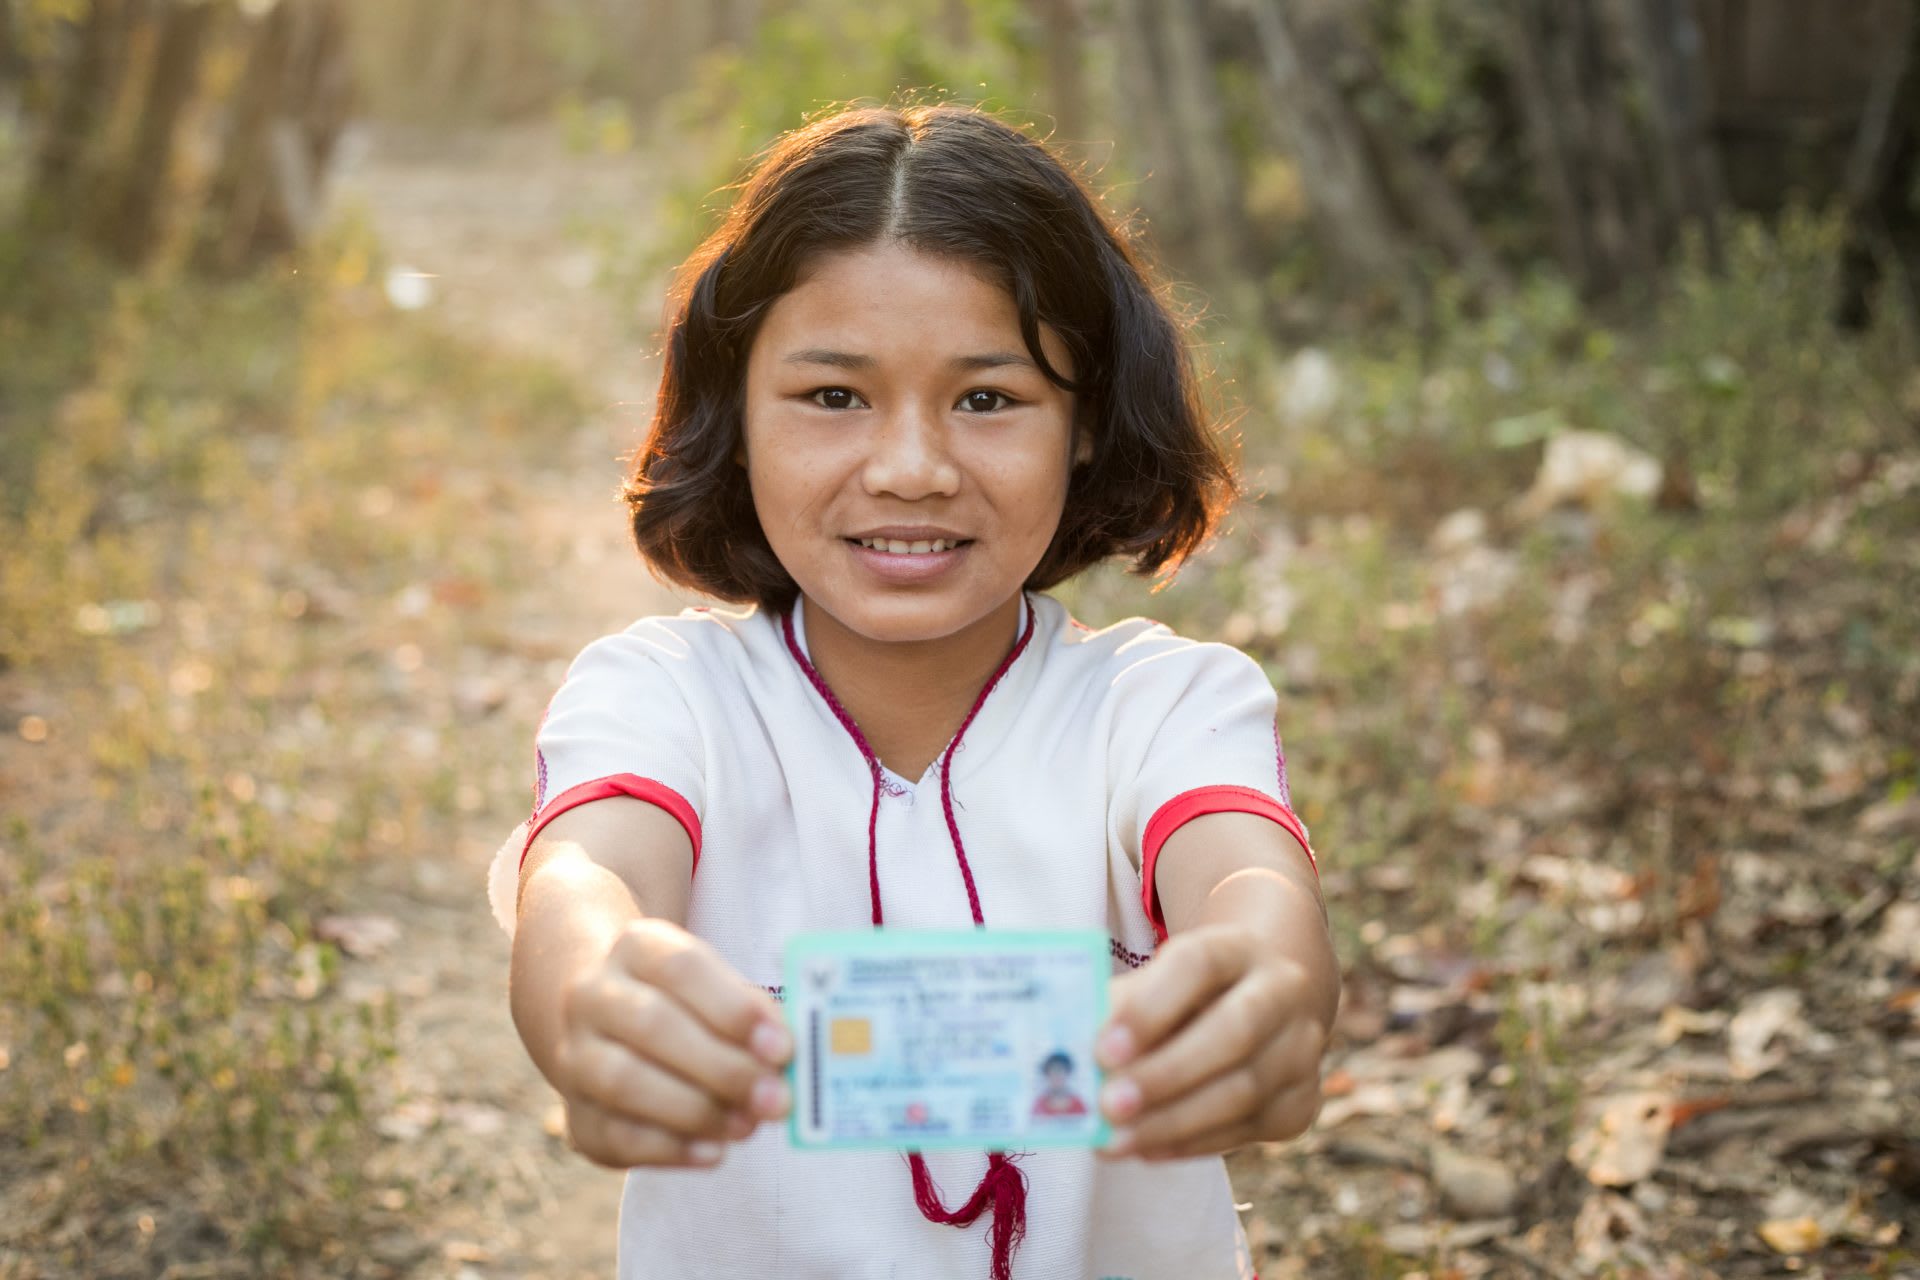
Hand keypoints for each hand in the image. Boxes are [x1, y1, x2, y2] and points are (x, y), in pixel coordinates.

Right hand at [551, 917, 790, 1167]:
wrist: (610, 1021)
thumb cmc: (686, 1004)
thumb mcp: (716, 985)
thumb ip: (751, 1014)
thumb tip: (786, 1057)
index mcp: (636, 948)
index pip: (682, 968)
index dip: (734, 1009)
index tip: (782, 1047)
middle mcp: (593, 996)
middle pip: (652, 1025)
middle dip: (723, 1068)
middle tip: (777, 1100)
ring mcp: (575, 1055)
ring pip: (624, 1082)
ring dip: (697, 1111)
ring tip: (749, 1125)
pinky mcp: (575, 1113)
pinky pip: (615, 1136)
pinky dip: (670, 1148)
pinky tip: (714, 1151)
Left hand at [1094, 923, 1326, 1159]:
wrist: (1268, 996)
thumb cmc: (1191, 991)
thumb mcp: (1159, 978)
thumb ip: (1120, 1007)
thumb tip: (1069, 1050)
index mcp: (1238, 947)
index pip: (1198, 965)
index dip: (1150, 1007)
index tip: (1101, 1049)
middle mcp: (1282, 992)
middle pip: (1233, 1032)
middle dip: (1165, 1075)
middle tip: (1108, 1106)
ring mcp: (1301, 1048)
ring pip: (1244, 1090)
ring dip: (1173, 1122)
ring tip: (1115, 1140)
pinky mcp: (1302, 1101)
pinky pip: (1247, 1130)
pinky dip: (1191, 1143)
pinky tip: (1147, 1148)